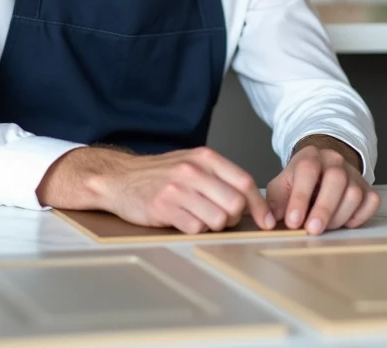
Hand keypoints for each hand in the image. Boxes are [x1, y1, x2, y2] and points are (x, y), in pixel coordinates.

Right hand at [41, 145, 275, 234]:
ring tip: (199, 218)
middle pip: (235, 204)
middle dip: (234, 218)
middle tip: (220, 218)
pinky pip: (195, 229)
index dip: (259, 205)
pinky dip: (194, 230)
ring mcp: (178, 190)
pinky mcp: (164, 208)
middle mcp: (193, 171)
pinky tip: (182, 220)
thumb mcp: (191, 163)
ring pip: (218, 220)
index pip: (244, 182)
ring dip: (213, 226)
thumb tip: (251, 200)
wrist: (119, 178)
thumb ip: (219, 176)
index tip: (266, 221)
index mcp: (204, 157)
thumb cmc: (159, 173)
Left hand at [266, 138, 379, 235]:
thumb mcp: (282, 185)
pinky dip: (360, 216)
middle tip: (312, 230)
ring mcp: (353, 173)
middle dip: (324, 209)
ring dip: (338, 216)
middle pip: (336, 180)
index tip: (293, 221)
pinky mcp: (367, 187)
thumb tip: (269, 221)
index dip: (300, 197)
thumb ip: (275, 202)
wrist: (323, 167)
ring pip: (354, 193)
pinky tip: (345, 222)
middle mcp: (334, 161)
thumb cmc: (299, 180)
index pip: (307, 171)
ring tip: (324, 226)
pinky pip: (371, 202)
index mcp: (310, 156)